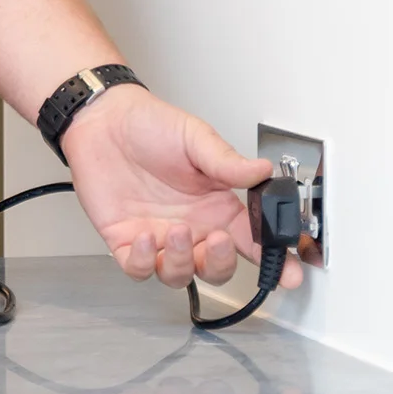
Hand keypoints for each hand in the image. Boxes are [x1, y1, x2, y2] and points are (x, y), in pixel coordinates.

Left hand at [63, 87, 305, 291]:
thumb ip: (227, 162)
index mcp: (216, 206)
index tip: (290, 275)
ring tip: (177, 230)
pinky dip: (144, 262)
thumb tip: (263, 170)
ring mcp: (159, 237)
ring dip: (182, 262)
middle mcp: (191, 227)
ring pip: (180, 275)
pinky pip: (138, 269)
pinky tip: (145, 237)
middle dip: (221, 263)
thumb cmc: (149, 126)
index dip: (274, 263)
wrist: (102, 119)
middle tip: (217, 240)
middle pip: (216, 268)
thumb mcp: (195, 138)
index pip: (252, 242)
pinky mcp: (126, 240)